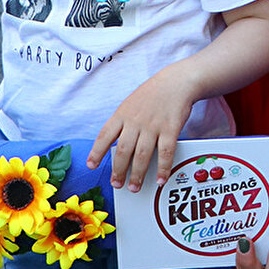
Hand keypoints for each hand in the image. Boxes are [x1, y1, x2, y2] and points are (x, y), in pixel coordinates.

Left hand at [87, 65, 195, 191]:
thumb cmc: (153, 93)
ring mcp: (153, 125)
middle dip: (118, 171)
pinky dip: (162, 168)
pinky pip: (165, 153)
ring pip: (141, 155)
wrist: (177, 81)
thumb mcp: (131, 103)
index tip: (92, 165)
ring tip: (134, 187)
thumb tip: (115, 144)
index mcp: (123, 114)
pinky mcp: (170, 128)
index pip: (105, 135)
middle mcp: (136, 121)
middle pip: (123, 151)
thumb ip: (123, 122)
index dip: (96, 152)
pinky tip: (160, 179)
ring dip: (137, 175)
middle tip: (117, 184)